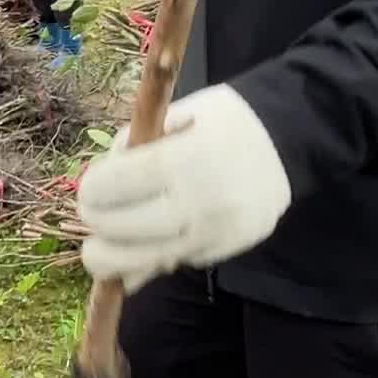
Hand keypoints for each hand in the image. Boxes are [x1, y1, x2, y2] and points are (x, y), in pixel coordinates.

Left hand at [76, 84, 292, 293]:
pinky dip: (154, 258)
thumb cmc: (221, 121)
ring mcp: (215, 232)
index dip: (91, 192)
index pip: (114, 187)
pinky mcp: (226, 250)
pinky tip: (144, 250)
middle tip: (93, 216)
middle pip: (122, 231)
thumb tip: (97, 195)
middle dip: (97, 225)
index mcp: (181, 159)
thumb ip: (132, 149)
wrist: (289, 138)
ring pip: (145, 260)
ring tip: (102, 250)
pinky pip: (176, 262)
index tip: (88, 191)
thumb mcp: (173, 115)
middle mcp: (199, 202)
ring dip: (115, 258)